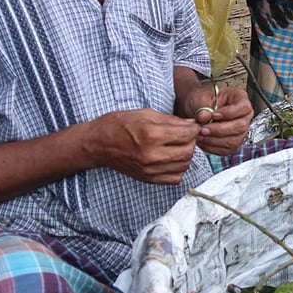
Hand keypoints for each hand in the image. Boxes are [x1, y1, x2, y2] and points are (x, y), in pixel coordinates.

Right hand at [87, 109, 202, 184]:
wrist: (98, 144)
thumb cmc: (118, 125)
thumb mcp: (145, 114)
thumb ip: (172, 120)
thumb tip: (191, 124)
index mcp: (151, 135)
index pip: (187, 134)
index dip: (193, 129)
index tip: (192, 126)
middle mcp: (151, 155)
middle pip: (188, 151)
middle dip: (191, 141)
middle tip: (185, 135)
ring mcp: (149, 169)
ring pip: (184, 166)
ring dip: (185, 155)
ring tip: (176, 146)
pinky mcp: (148, 178)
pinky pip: (174, 178)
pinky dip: (177, 169)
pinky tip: (171, 159)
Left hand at [182, 85, 253, 155]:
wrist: (196, 110)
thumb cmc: (201, 101)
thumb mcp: (200, 98)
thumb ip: (203, 107)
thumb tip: (204, 117)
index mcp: (240, 99)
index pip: (244, 107)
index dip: (229, 113)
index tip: (213, 115)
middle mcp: (244, 116)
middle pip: (240, 127)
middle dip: (219, 130)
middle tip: (203, 129)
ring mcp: (240, 131)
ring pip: (234, 141)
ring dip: (215, 140)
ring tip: (200, 135)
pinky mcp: (233, 143)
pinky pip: (227, 150)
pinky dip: (212, 147)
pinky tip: (203, 141)